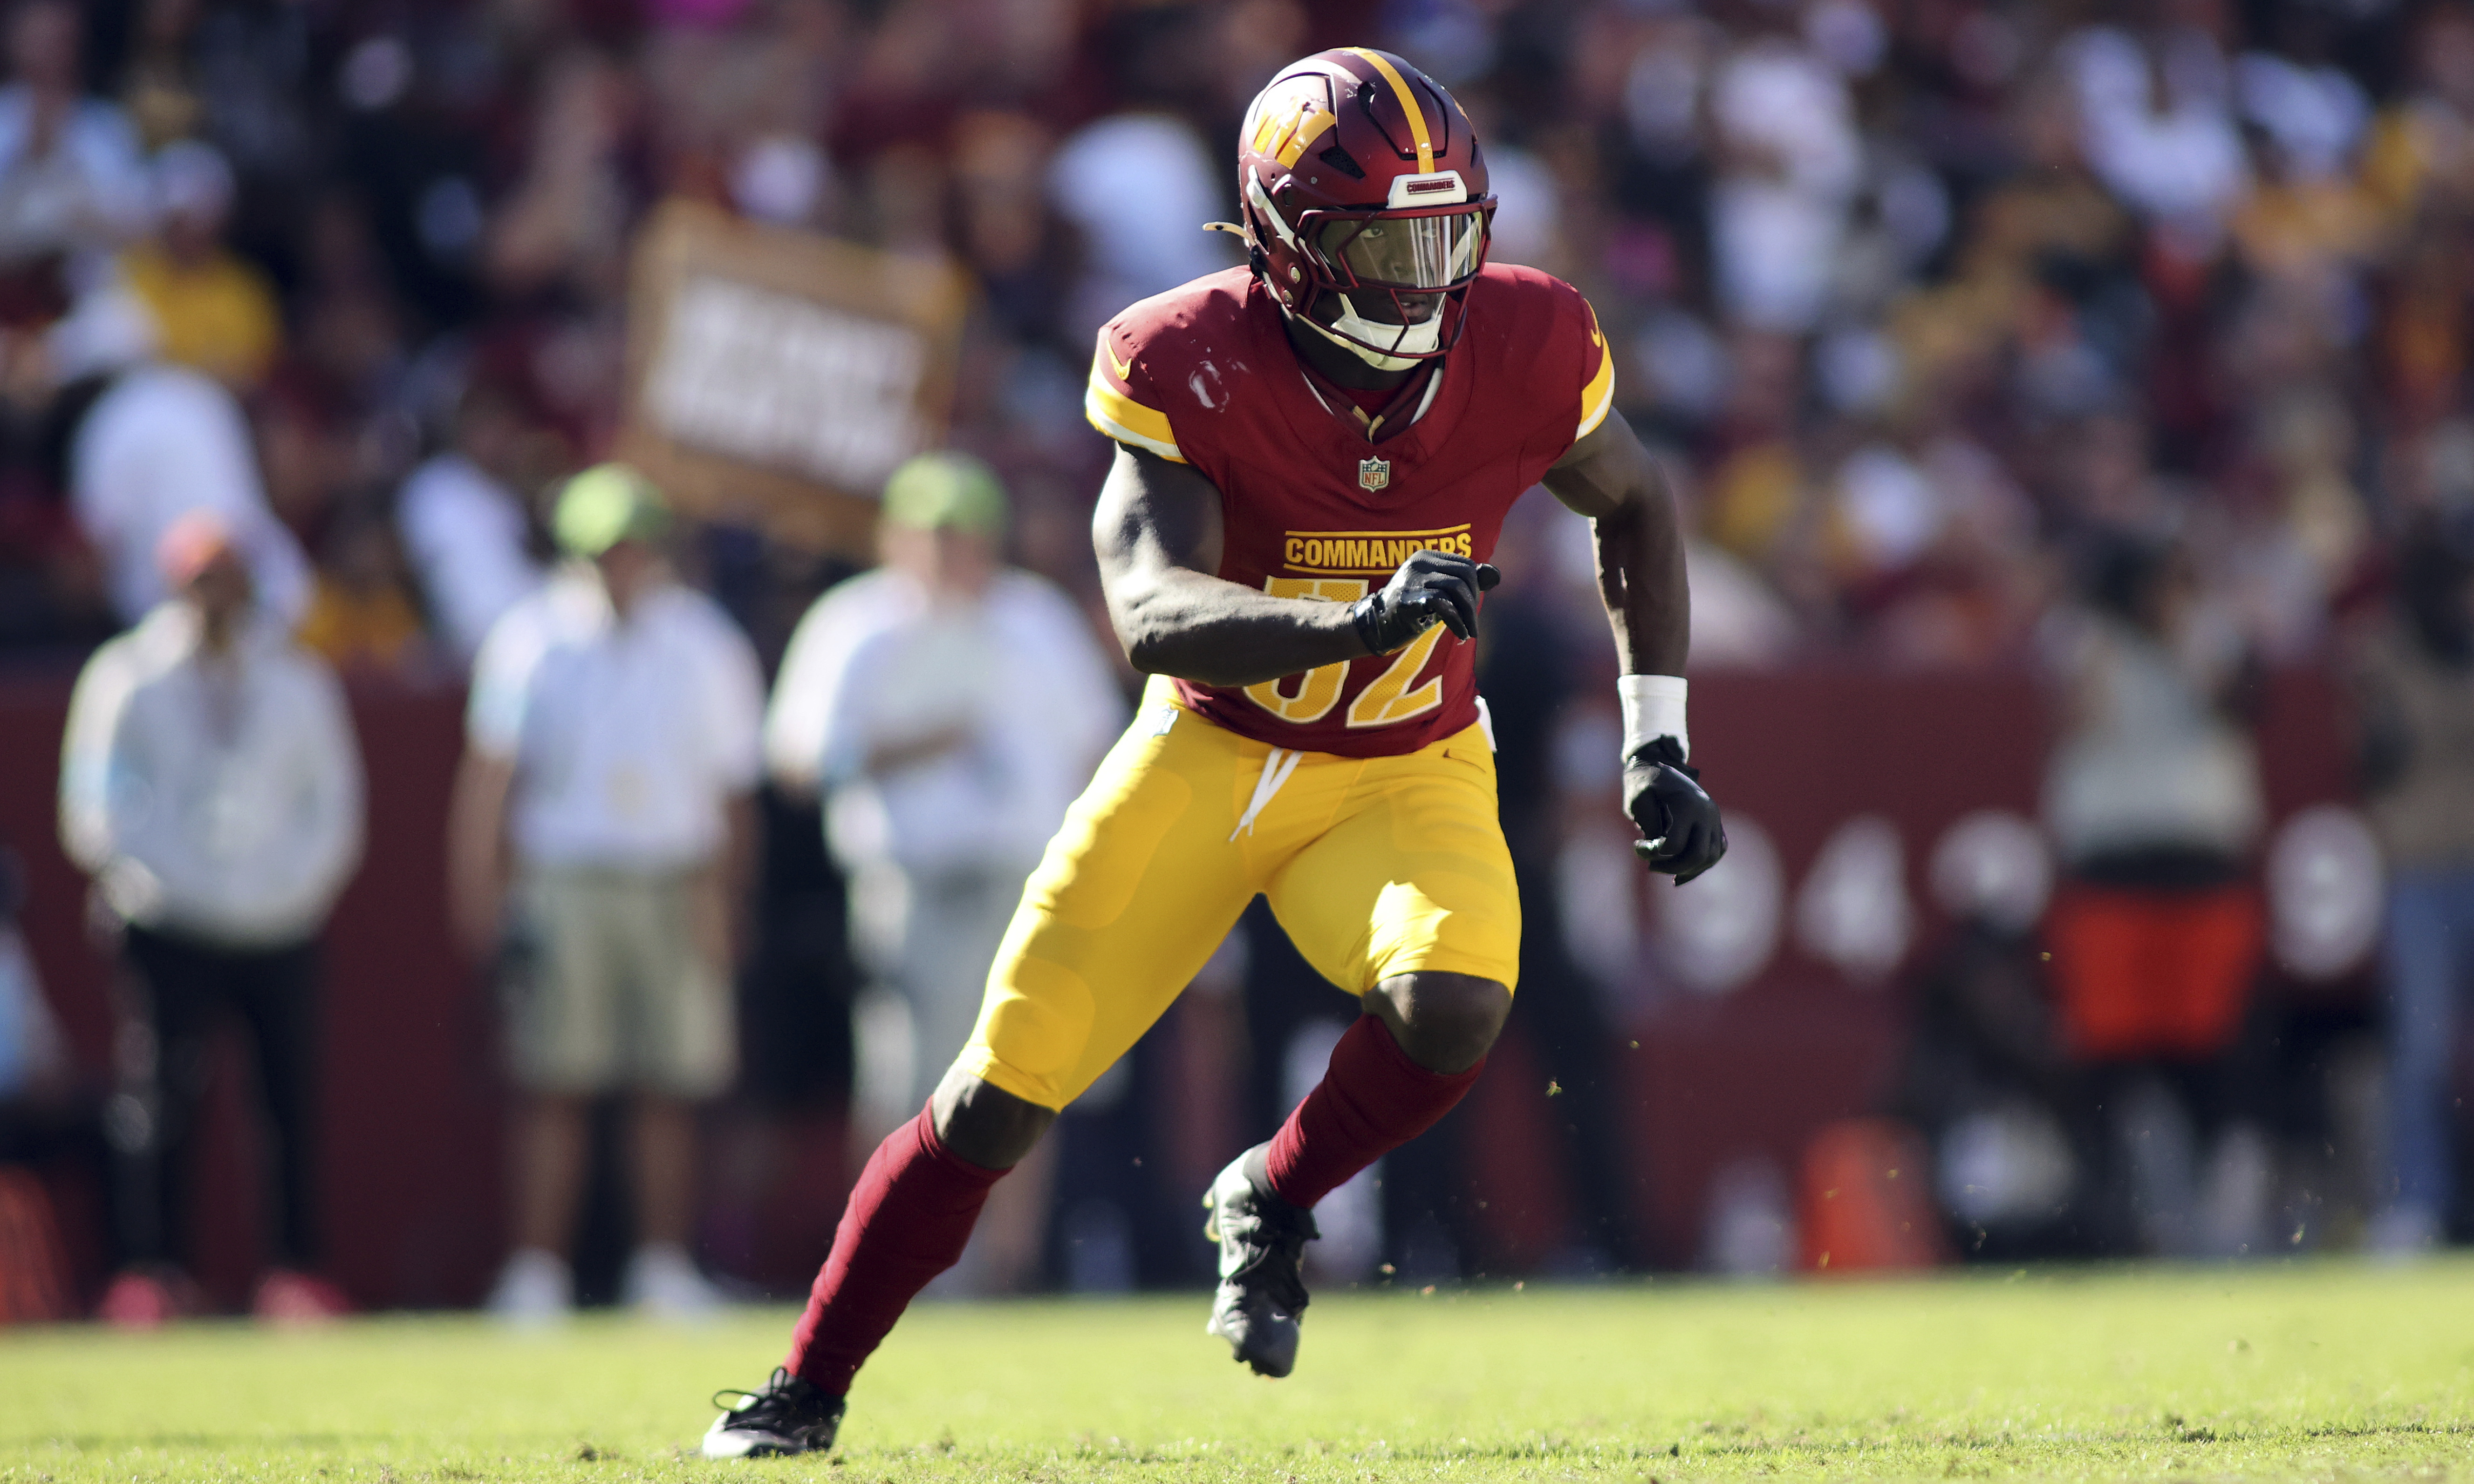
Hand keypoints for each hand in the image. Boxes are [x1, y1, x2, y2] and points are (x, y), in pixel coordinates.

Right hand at [1348, 550, 1500, 653]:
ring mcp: (1412, 580)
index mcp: (1427, 557)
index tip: (1471, 609)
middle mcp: (1419, 563)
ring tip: (1469, 632)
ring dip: (1469, 615)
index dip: (1476, 588)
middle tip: (1472, 623)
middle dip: (1474, 602)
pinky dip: (1457, 621)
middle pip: (1464, 575)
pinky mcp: (1407, 600)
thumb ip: (1465, 582)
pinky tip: (1461, 634)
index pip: (1466, 566)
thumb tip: (1496, 574)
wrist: (1375, 626)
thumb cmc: (1411, 609)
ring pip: (1456, 589)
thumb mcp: (1440, 592)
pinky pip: (1442, 605)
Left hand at [1623, 736, 1725, 884]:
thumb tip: (1661, 853)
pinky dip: (1701, 865)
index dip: (1653, 852)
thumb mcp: (1638, 800)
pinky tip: (1681, 875)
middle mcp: (1706, 812)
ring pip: (1710, 857)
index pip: (1675, 845)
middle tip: (1650, 865)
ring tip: (1664, 869)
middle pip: (1698, 855)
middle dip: (1672, 867)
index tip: (1637, 846)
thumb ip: (1650, 826)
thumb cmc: (1643, 781)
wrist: (1658, 763)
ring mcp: (1714, 818)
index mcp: (1687, 804)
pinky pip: (1716, 851)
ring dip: (1687, 869)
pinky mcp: (1715, 823)